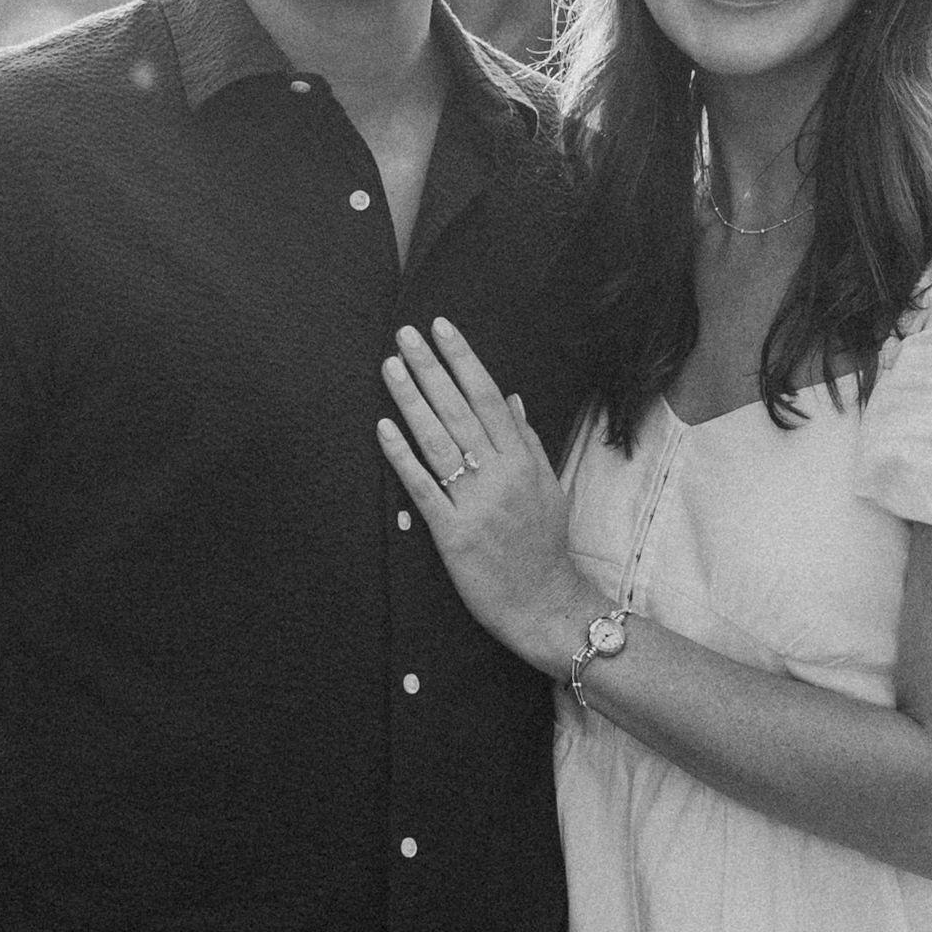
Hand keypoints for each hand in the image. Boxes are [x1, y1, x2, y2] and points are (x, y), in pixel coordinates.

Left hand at [378, 320, 581, 659]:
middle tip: (405, 334)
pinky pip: (423, 488)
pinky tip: (384, 428)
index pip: (487, 396)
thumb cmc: (546, 545)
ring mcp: (475, 503)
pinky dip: (403, 457)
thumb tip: (510, 397)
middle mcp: (499, 475)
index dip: (463, 359)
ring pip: (438, 442)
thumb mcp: (547, 486)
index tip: (442, 329)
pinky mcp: (453, 533)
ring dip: (411, 401)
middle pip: (458, 410)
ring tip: (391, 367)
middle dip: (430, 368)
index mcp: (521, 460)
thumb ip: (527, 440)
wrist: (545, 603)